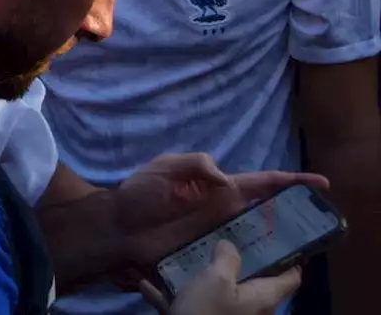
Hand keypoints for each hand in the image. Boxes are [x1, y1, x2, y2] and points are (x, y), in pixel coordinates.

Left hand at [115, 153, 328, 268]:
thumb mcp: (165, 168)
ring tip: (306, 250)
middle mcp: (224, 212)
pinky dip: (256, 266)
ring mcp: (217, 236)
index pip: (261, 182)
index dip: (290, 181)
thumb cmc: (139, 194)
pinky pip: (238, 262)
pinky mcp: (208, 257)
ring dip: (281, 244)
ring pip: (259, 240)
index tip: (321, 183)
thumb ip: (197, 166)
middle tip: (321, 223)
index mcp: (217, 188)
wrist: (116, 227)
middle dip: (295, 216)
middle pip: (268, 213)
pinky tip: (273, 272)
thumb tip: (228, 178)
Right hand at [140, 241, 300, 314]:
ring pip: (219, 295)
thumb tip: (230, 247)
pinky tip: (148, 285)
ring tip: (188, 259)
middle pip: (254, 285)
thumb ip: (227, 258)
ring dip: (203, 280)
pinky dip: (171, 296)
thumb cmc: (207, 312)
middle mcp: (250, 312)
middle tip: (225, 240)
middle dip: (240, 263)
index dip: (291, 258)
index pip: (291, 279)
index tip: (279, 237)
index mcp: (262, 299)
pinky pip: (189, 307)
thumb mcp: (217, 279)